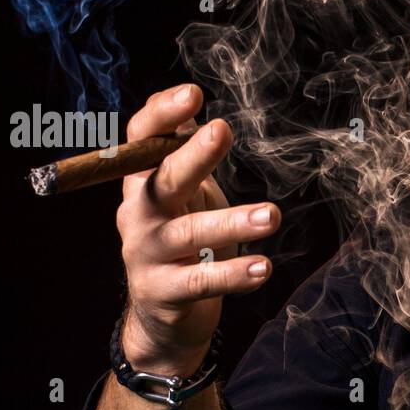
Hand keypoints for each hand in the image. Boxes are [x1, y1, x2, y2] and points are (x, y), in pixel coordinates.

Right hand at [116, 84, 280, 375]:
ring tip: (271, 215)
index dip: (162, 114)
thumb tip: (188, 99)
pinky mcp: (161, 293)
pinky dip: (233, 275)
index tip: (193, 93)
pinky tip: (263, 267)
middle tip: (223, 130)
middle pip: (163, 179)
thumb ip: (180, 152)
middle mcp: (137, 214)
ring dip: (232, 222)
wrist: (160, 316)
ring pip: (188, 233)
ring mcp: (145, 254)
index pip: (141, 139)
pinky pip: (199, 282)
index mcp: (142, 182)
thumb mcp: (181, 194)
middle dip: (193, 154)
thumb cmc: (181, 242)